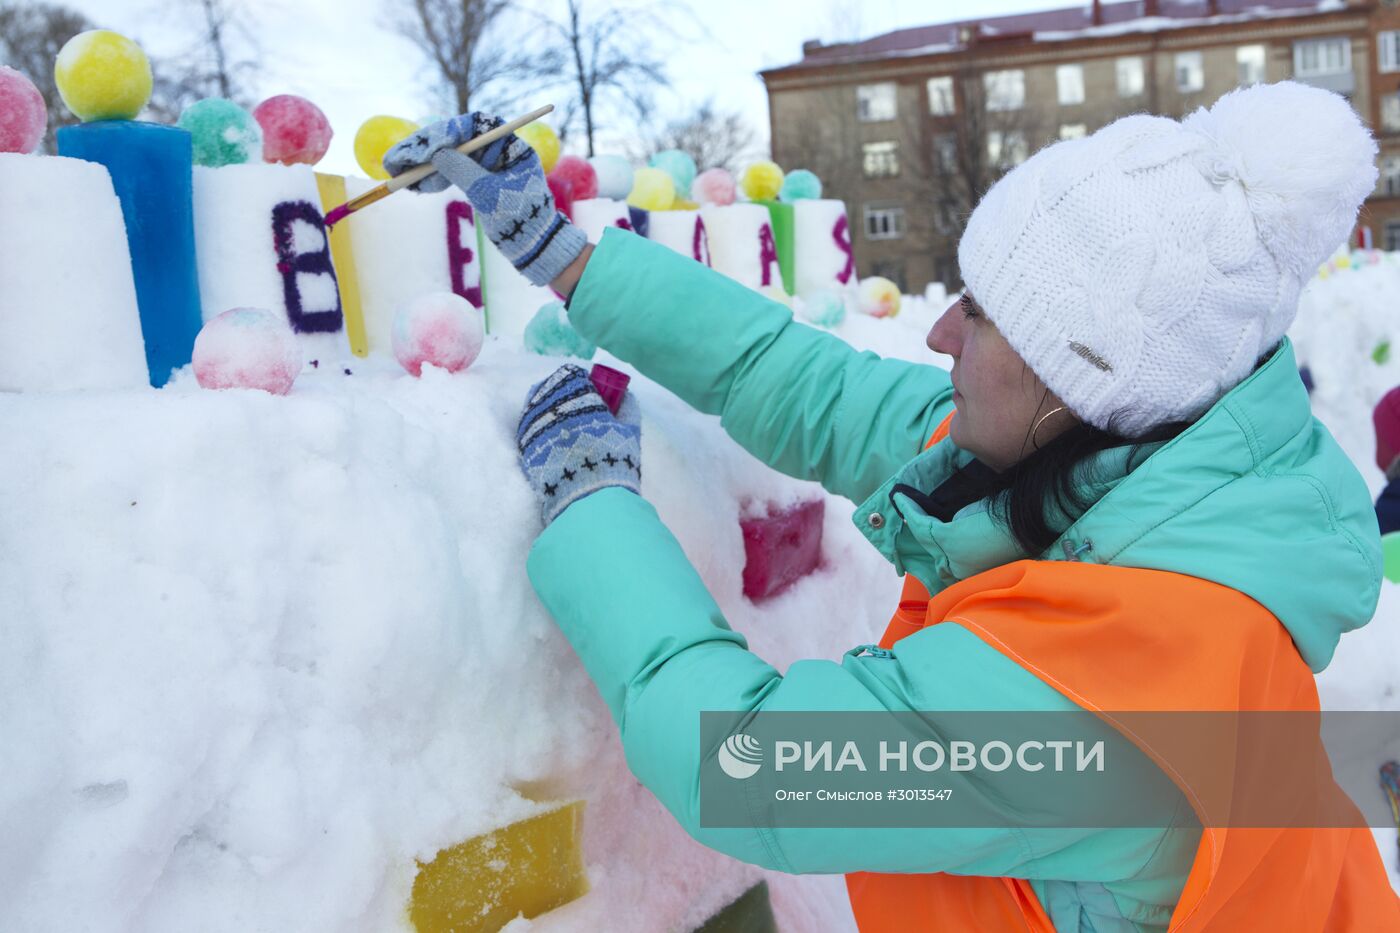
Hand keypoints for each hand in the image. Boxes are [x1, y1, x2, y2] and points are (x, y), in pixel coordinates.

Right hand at [383, 112, 586, 287]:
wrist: (535, 247)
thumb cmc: (520, 219)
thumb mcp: (488, 193)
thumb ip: (463, 170)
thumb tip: (437, 152)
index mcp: (511, 146)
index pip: (473, 126)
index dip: (444, 132)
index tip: (421, 146)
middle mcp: (500, 150)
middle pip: (457, 139)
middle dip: (426, 149)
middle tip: (397, 159)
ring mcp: (489, 166)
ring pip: (451, 156)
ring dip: (425, 164)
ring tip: (398, 175)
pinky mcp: (481, 181)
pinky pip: (454, 172)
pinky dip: (435, 177)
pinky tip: (415, 185)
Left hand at [517, 364, 640, 525]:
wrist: (590, 498)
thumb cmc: (614, 462)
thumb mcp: (630, 433)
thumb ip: (629, 409)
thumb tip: (626, 396)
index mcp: (578, 398)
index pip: (573, 377)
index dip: (581, 382)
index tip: (589, 392)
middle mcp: (551, 406)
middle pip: (550, 388)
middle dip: (562, 394)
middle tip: (574, 408)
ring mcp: (534, 427)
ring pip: (535, 406)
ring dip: (547, 410)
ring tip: (561, 425)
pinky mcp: (524, 448)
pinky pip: (527, 430)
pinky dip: (537, 430)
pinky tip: (550, 442)